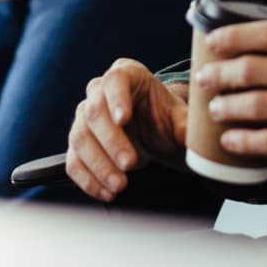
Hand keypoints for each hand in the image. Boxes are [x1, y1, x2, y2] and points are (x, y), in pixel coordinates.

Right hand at [65, 60, 189, 201]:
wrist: (151, 133)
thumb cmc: (162, 117)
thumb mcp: (177, 118)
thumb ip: (185, 125)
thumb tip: (193, 137)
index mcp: (126, 74)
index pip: (115, 80)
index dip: (117, 99)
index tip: (124, 119)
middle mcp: (99, 91)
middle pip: (94, 111)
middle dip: (111, 141)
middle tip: (130, 164)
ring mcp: (84, 117)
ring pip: (81, 137)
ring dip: (99, 164)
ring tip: (120, 184)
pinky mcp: (77, 144)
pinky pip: (73, 161)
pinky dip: (88, 179)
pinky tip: (107, 192)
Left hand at [195, 22, 266, 173]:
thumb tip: (255, 46)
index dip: (233, 36)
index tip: (212, 42)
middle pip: (254, 68)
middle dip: (220, 74)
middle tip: (204, 78)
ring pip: (257, 104)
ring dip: (227, 107)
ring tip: (214, 109)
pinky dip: (245, 140)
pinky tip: (230, 141)